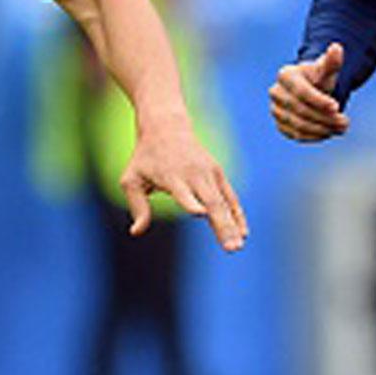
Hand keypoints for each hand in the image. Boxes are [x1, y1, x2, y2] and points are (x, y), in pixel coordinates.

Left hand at [121, 118, 248, 252]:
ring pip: (223, 202)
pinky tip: (243, 233)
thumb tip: (136, 232)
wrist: (166, 126)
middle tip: (231, 248)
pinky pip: (230, 197)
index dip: (191, 202)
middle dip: (222, 225)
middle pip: (211, 201)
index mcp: (171, 176)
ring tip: (238, 246)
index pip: (183, 192)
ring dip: (232, 225)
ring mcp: (209, 173)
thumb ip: (137, 206)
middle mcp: (193, 174)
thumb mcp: (132, 179)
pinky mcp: (218, 173)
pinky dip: (237, 214)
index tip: (201, 213)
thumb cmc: (145, 158)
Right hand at [268, 43, 347, 141]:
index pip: (301, 91)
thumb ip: (332, 61)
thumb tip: (337, 48)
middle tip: (345, 122)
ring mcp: (276, 110)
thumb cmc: (319, 77)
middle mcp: (276, 93)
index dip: (319, 101)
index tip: (337, 107)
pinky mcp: (280, 126)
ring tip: (341, 128)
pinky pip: (297, 135)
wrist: (310, 89)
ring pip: (299, 125)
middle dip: (325, 118)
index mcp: (285, 75)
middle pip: (301, 110)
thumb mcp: (327, 69)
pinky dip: (315, 136)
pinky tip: (329, 132)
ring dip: (322, 129)